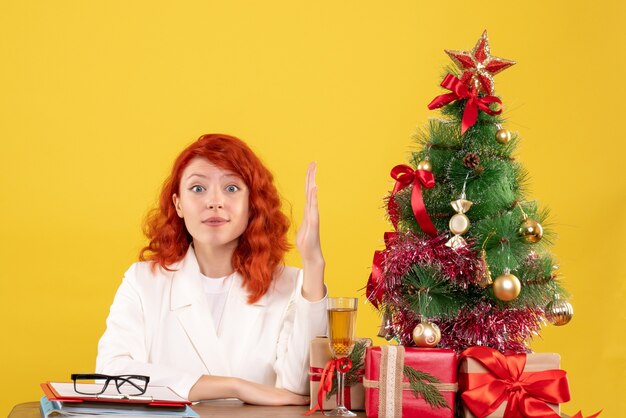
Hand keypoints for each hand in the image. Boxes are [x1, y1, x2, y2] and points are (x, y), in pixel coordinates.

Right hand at [188, 375, 308, 405]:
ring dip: (305, 398)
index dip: (299, 396)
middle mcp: (278, 392)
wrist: (241, 386)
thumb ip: (263, 398)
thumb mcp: (257, 396)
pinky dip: (301, 400)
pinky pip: (293, 399)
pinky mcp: (278, 399)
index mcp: (274, 392)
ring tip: (314, 399)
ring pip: (296, 397)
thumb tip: (262, 399)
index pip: (289, 394)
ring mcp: (279, 395)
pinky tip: (308, 401)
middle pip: (295, 394)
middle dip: (305, 397)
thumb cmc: (246, 392)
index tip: (307, 397)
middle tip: (316, 397)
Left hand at [295, 162, 324, 300]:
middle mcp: (311, 211)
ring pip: (312, 196)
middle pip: (310, 190)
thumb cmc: (306, 243)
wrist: (311, 255)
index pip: (307, 191)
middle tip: (314, 162)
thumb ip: (304, 221)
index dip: (309, 179)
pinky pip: (313, 206)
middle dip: (312, 176)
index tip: (311, 167)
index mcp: (308, 211)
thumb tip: (303, 218)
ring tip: (313, 171)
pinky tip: (314, 188)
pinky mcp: (313, 221)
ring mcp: (313, 215)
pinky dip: (313, 197)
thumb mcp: (301, 228)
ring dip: (312, 183)